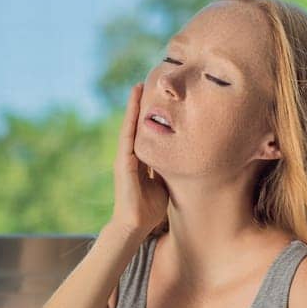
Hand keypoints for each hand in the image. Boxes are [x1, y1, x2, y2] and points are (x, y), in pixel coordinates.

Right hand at [111, 82, 169, 235]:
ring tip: (138, 86)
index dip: (150, 116)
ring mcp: (124, 158)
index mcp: (140, 161)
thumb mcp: (164, 182)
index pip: (146, 133)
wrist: (134, 225)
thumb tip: (184, 158)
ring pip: (130, 126)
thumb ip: (168, 169)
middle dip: (141, 105)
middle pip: (137, 125)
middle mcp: (131, 156)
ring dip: (133, 106)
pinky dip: (130, 119)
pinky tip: (134, 105)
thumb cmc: (150, 209)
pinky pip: (127, 136)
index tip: (157, 99)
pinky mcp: (123, 162)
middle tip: (146, 82)